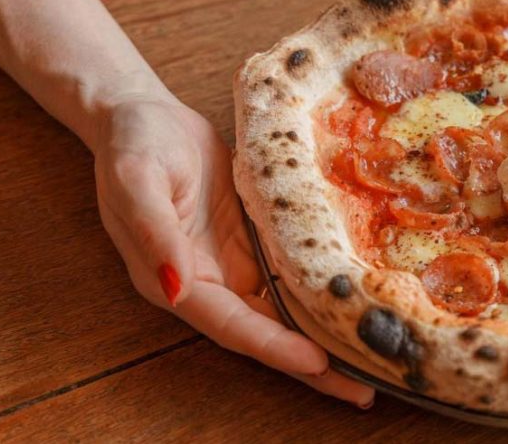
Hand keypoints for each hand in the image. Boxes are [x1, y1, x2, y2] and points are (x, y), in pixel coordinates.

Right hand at [92, 95, 374, 407]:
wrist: (142, 114)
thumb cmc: (133, 144)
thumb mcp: (136, 180)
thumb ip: (154, 234)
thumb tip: (175, 286)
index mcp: (176, 279)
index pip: (232, 325)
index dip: (274, 346)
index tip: (317, 363)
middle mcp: (210, 283)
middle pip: (266, 334)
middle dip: (312, 367)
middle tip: (363, 392)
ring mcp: (235, 265)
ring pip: (285, 312)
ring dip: (325, 340)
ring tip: (374, 365)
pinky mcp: (255, 243)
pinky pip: (293, 277)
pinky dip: (322, 297)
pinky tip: (357, 309)